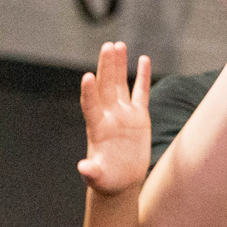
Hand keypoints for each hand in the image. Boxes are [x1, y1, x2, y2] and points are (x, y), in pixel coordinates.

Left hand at [79, 42, 151, 194]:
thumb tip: (83, 169)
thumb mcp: (99, 179)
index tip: (87, 77)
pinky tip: (143, 59)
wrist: (120, 180)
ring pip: (120, 84)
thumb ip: (91, 173)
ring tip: (118, 45)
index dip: (89, 93)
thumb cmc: (107, 180)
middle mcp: (108, 116)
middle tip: (108, 46)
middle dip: (107, 67)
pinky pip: (140, 93)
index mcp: (97, 129)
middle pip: (106, 87)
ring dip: (119, 66)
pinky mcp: (138, 117)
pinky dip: (142, 77)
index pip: (91, 107)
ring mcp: (123, 114)